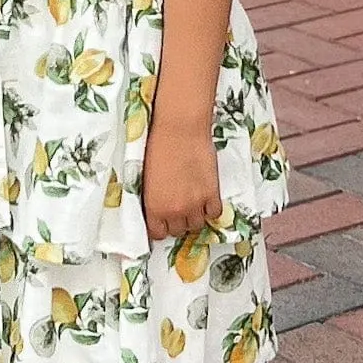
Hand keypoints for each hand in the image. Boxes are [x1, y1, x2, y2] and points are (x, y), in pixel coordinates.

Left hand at [139, 120, 221, 245]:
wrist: (179, 129)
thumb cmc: (159, 146)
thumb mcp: (148, 178)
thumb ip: (154, 199)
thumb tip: (161, 207)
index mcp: (154, 207)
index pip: (158, 233)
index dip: (161, 227)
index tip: (164, 221)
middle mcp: (174, 211)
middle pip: (178, 231)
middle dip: (178, 221)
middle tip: (178, 208)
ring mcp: (195, 204)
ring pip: (197, 225)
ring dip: (194, 216)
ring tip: (192, 202)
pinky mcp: (212, 194)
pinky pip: (214, 214)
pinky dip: (211, 209)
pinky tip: (206, 198)